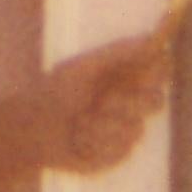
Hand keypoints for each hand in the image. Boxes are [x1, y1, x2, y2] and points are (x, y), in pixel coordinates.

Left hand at [18, 30, 169, 175]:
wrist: (33, 130)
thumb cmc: (54, 92)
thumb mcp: (83, 67)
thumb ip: (116, 53)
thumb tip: (148, 38)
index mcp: (124, 78)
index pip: (159, 71)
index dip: (158, 72)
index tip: (144, 74)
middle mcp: (130, 102)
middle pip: (157, 100)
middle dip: (130, 102)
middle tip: (104, 102)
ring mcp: (125, 129)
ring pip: (136, 128)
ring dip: (104, 125)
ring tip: (79, 122)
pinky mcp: (117, 153)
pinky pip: (122, 149)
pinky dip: (97, 143)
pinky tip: (79, 140)